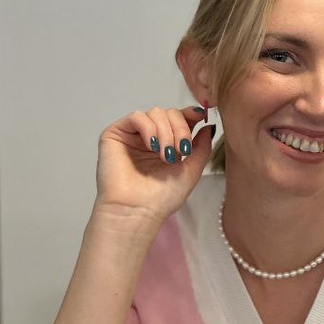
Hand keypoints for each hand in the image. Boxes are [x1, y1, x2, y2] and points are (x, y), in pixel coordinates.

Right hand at [93, 104, 213, 223]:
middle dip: (181, 129)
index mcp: (165, 145)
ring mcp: (132, 135)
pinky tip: (153, 146)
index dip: (190, 114)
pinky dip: (149, 128)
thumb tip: (207, 125)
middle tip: (182, 151)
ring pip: (155, 113)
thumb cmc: (161, 198)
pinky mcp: (115, 134)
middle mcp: (148, 138)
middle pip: (169, 113)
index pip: (179, 119)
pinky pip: (137, 117)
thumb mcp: (191, 170)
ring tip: (166, 156)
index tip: (201, 116)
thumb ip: (201, 147)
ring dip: (166, 132)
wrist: (137, 211)